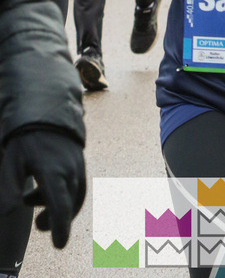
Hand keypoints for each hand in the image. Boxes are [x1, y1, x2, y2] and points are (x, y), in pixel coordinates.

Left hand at [0, 129, 85, 248]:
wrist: (48, 114)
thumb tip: (8, 213)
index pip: (60, 205)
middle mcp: (69, 170)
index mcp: (52, 171)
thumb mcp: (12, 162)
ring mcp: (77, 167)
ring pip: (74, 198)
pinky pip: (78, 189)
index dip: (60, 227)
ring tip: (38, 209)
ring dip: (60, 210)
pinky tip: (48, 196)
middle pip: (68, 205)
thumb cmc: (27, 140)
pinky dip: (67, 200)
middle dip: (55, 221)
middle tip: (38, 225)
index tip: (59, 246)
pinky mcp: (80, 165)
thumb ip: (10, 188)